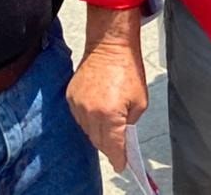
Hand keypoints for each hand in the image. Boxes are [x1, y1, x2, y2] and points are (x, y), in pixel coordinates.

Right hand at [67, 37, 147, 172]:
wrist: (109, 45)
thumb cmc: (127, 68)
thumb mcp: (140, 100)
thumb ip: (130, 122)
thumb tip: (123, 134)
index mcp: (109, 115)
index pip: (112, 146)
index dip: (118, 158)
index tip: (122, 165)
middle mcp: (89, 112)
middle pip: (98, 141)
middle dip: (109, 146)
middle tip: (118, 148)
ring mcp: (77, 104)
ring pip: (87, 130)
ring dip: (98, 133)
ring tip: (109, 127)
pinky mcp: (70, 96)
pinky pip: (80, 117)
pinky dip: (89, 119)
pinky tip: (99, 113)